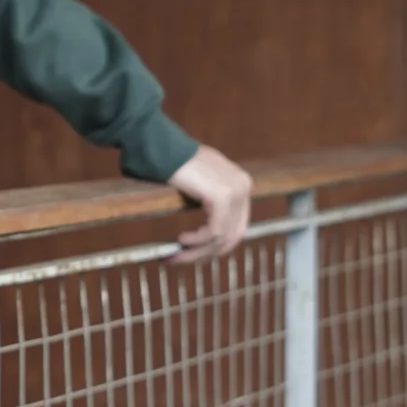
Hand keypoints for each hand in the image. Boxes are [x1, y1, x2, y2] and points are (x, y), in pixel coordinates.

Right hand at [170, 145, 251, 262]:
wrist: (162, 146)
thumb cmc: (174, 162)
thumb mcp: (203, 181)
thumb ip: (213, 200)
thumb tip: (212, 233)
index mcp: (242, 183)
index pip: (238, 225)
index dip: (219, 245)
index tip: (198, 255)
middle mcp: (243, 186)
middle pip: (233, 234)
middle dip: (207, 253)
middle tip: (183, 260)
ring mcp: (235, 191)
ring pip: (221, 237)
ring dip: (197, 251)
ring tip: (176, 255)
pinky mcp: (222, 197)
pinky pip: (213, 231)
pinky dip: (196, 241)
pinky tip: (181, 240)